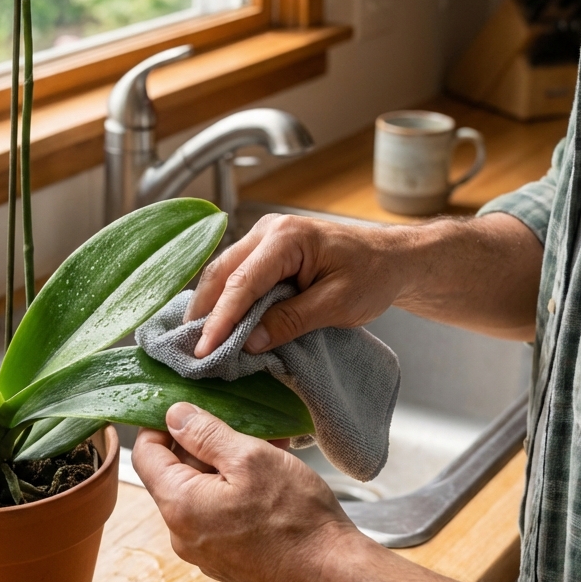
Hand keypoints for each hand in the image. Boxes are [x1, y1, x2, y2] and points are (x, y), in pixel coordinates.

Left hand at [131, 402, 364, 581]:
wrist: (333, 578)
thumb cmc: (295, 519)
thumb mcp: (250, 457)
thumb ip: (206, 434)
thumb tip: (174, 415)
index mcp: (179, 506)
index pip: (146, 454)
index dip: (160, 424)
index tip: (184, 407)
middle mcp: (183, 535)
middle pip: (175, 473)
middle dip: (204, 444)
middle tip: (238, 423)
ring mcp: (206, 552)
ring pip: (202, 492)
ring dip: (226, 465)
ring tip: (264, 446)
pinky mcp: (228, 561)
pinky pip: (219, 515)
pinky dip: (236, 490)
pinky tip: (269, 476)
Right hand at [185, 213, 405, 357]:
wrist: (391, 258)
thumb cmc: (372, 276)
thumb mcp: (337, 304)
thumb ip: (292, 321)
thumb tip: (250, 342)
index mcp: (287, 238)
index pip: (242, 283)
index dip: (221, 319)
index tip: (204, 350)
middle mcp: (268, 231)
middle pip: (222, 273)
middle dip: (204, 312)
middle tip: (189, 350)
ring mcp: (264, 237)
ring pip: (223, 272)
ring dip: (210, 306)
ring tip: (197, 341)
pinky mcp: (265, 250)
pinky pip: (236, 273)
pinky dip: (224, 299)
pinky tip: (217, 323)